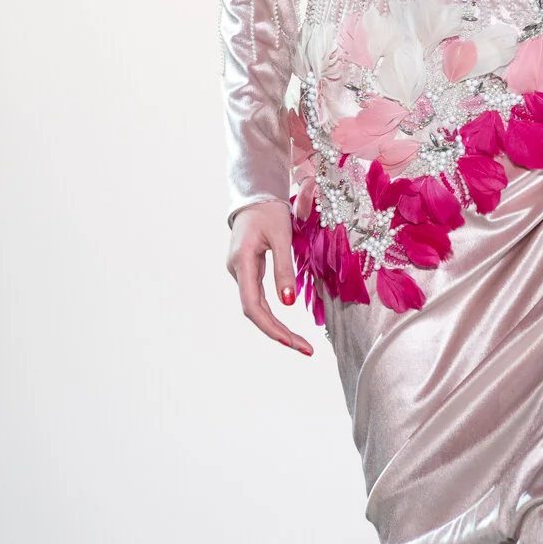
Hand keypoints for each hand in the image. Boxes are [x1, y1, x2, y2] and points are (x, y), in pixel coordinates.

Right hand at [226, 203, 313, 355]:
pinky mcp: (247, 270)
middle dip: (278, 332)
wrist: (255, 194)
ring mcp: (241, 272)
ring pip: (256, 307)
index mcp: (242, 262)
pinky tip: (286, 325)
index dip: (271, 328)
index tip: (293, 343)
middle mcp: (237, 271)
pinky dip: (272, 313)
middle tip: (305, 349)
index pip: (253, 306)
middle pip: (255, 311)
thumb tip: (288, 304)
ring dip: (276, 326)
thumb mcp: (281, 236)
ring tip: (300, 342)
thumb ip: (284, 269)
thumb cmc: (269, 211)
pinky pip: (258, 297)